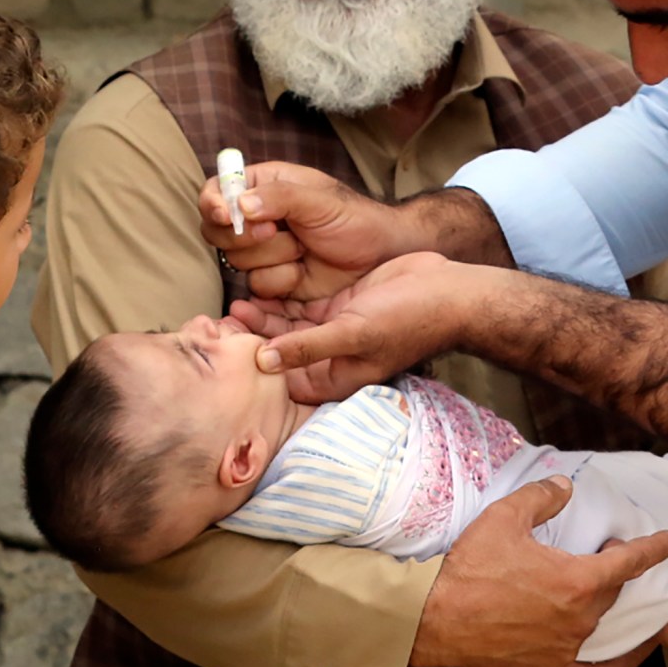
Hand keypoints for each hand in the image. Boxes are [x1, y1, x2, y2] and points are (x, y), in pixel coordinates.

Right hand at [202, 162, 412, 301]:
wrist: (379, 257)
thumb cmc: (354, 219)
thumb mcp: (319, 200)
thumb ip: (279, 198)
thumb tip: (240, 205)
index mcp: (263, 187)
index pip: (217, 190)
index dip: (214, 204)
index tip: (226, 214)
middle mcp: (256, 218)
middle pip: (216, 231)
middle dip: (247, 237)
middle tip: (276, 231)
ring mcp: (262, 252)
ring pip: (236, 261)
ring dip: (274, 258)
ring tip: (304, 248)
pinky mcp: (273, 281)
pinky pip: (256, 286)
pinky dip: (282, 281)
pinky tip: (304, 272)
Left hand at [231, 252, 471, 403]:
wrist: (447, 291)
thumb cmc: (408, 320)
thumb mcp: (354, 333)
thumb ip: (308, 347)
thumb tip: (263, 362)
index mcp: (334, 378)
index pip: (281, 382)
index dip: (252, 368)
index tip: (224, 349)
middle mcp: (330, 360)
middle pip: (278, 355)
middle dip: (251, 340)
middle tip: (220, 323)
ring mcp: (332, 331)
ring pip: (286, 328)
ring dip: (262, 317)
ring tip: (233, 303)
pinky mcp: (336, 307)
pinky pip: (299, 306)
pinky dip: (280, 299)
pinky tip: (258, 285)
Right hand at [410, 478, 667, 666]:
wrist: (433, 619)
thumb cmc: (469, 568)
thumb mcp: (504, 518)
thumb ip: (540, 498)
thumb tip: (564, 486)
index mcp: (578, 582)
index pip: (629, 563)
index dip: (654, 549)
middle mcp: (579, 621)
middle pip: (616, 600)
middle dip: (633, 585)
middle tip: (635, 575)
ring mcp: (563, 654)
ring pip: (611, 645)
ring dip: (635, 636)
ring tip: (653, 634)